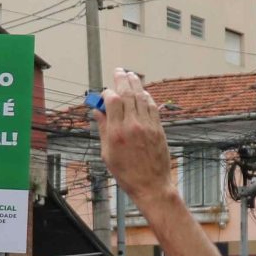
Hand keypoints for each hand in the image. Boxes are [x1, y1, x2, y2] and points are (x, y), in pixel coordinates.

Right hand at [95, 69, 177, 203]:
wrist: (151, 185)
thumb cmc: (126, 173)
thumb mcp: (107, 153)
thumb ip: (103, 129)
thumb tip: (97, 112)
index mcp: (116, 133)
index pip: (112, 101)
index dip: (107, 93)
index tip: (105, 93)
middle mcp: (132, 126)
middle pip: (127, 94)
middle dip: (122, 79)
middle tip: (118, 70)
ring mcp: (147, 126)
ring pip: (141, 97)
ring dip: (135, 83)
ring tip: (131, 75)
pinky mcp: (158, 129)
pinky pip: (152, 106)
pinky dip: (147, 97)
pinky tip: (143, 92)